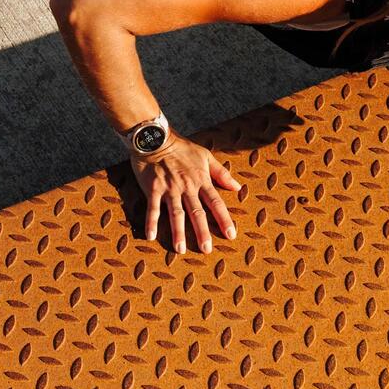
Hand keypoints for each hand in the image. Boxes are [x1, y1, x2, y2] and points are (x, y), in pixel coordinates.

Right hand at [131, 135, 240, 253]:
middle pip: (196, 212)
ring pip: (175, 213)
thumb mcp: (205, 156)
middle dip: (202, 232)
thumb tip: (237, 187)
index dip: (223, 219)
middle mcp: (186, 187)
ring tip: (180, 249)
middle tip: (206, 249)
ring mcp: (169, 188)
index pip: (215, 202)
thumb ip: (221, 173)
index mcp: (200, 180)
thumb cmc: (181, 147)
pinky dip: (151, 222)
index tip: (230, 234)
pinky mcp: (153, 188)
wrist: (155, 138)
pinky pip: (153, 208)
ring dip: (178, 232)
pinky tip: (151, 236)